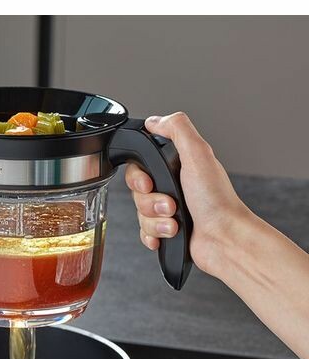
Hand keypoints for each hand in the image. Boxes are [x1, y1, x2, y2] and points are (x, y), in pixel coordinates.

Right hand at [125, 112, 252, 276]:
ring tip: (176, 221)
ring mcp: (168, 210)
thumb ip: (177, 129)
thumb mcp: (199, 155)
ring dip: (156, 221)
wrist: (223, 238)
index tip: (149, 183)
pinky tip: (169, 234)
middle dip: (150, 202)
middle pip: (136, 193)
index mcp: (177, 167)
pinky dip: (154, 236)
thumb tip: (154, 120)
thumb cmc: (216, 201)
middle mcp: (172, 187)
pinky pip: (144, 233)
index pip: (139, 167)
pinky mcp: (166, 231)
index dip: (138, 177)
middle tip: (171, 204)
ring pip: (140, 215)